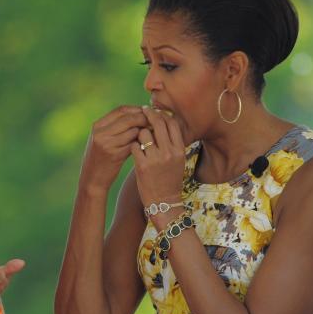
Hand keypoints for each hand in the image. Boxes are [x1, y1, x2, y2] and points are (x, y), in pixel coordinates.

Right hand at [81, 106, 148, 191]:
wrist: (92, 179)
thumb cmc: (102, 158)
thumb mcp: (104, 139)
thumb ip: (117, 127)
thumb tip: (143, 113)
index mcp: (98, 126)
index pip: (121, 110)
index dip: (137, 109)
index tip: (148, 114)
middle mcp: (101, 133)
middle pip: (129, 118)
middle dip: (144, 119)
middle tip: (155, 123)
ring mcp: (107, 144)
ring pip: (133, 130)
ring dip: (145, 131)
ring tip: (152, 134)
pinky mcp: (115, 155)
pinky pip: (134, 143)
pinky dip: (142, 142)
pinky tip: (147, 145)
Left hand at [129, 106, 185, 222]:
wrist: (164, 202)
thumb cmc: (170, 179)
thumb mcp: (178, 160)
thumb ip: (172, 143)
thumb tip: (165, 123)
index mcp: (179, 150)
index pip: (172, 123)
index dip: (163, 114)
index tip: (155, 112)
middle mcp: (169, 152)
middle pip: (158, 123)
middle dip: (149, 115)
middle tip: (142, 111)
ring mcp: (156, 159)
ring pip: (143, 133)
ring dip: (139, 133)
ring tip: (139, 139)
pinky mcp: (142, 166)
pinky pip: (134, 146)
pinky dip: (133, 146)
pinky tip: (134, 150)